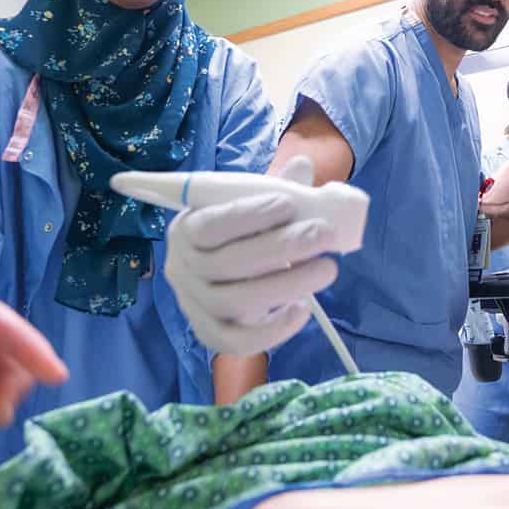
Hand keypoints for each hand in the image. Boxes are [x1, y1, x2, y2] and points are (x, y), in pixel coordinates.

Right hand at [164, 155, 339, 354]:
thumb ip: (277, 188)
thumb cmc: (243, 232)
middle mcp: (182, 268)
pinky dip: (272, 329)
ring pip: (234, 302)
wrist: (230, 271)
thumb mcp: (257, 206)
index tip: (290, 202)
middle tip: (324, 233)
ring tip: (327, 268)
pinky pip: (236, 342)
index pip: (210, 225)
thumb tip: (302, 166)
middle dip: (280, 247)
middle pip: (226, 264)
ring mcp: (193, 305)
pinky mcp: (209, 334)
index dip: (248, 215)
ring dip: (286, 285)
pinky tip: (303, 309)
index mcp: (186, 228)